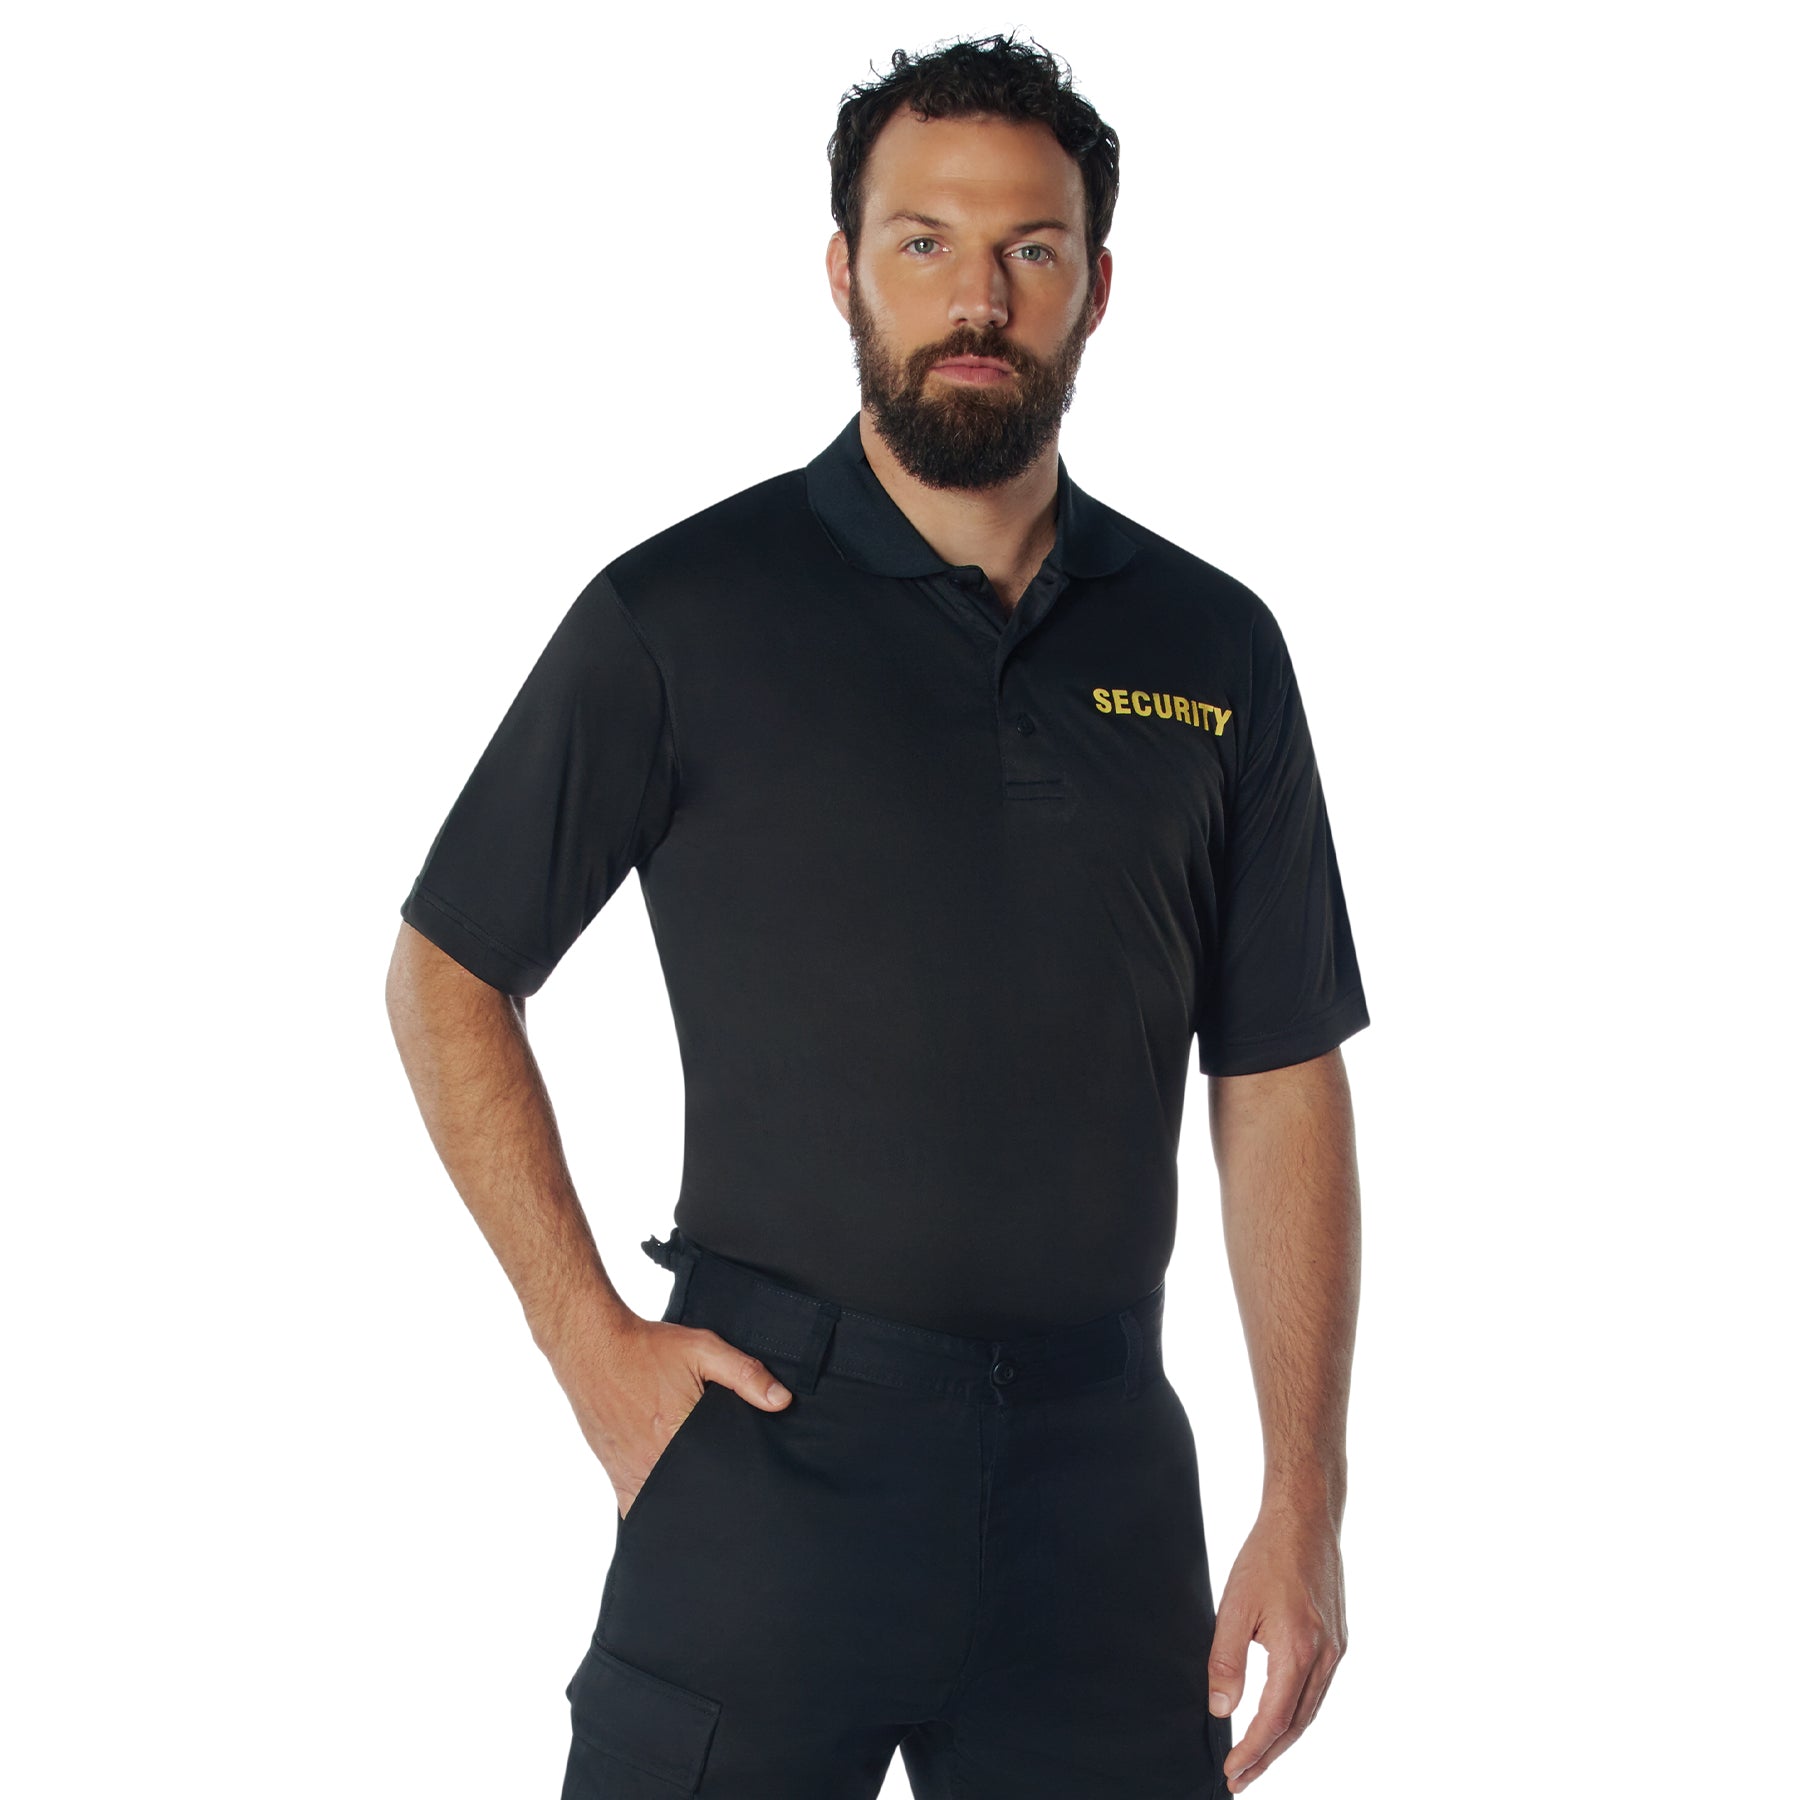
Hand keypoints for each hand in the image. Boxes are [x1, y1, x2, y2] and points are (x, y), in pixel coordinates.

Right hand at [554, 1316, 793, 1518]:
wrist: (592, 1346)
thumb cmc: (647, 1348)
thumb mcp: (702, 1348)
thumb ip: (744, 1374)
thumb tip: (782, 1401)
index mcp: (678, 1434)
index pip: (719, 1475)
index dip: (738, 1483)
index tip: (753, 1486)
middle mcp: (654, 1461)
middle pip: (694, 1494)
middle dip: (714, 1497)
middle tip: (735, 1498)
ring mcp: (631, 1471)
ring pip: (666, 1505)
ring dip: (685, 1505)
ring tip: (707, 1504)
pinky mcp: (615, 1473)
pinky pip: (637, 1507)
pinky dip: (654, 1510)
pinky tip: (671, 1509)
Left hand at [1207, 1503, 1347, 1791]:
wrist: (1306, 1519)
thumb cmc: (1267, 1555)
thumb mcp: (1234, 1605)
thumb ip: (1226, 1659)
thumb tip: (1221, 1708)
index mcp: (1299, 1650)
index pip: (1273, 1720)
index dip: (1252, 1751)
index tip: (1231, 1772)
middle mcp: (1325, 1657)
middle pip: (1296, 1725)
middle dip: (1268, 1757)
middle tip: (1241, 1778)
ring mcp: (1336, 1649)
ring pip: (1310, 1711)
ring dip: (1283, 1739)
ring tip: (1256, 1758)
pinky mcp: (1338, 1639)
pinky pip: (1318, 1690)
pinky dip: (1298, 1713)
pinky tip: (1280, 1718)